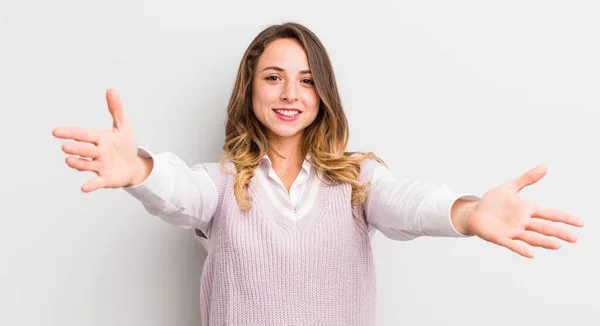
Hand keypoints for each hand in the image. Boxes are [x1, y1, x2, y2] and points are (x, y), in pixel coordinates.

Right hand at [52, 89, 147, 191]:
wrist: (133, 166)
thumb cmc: (125, 146)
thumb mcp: (123, 127)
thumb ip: (116, 110)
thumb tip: (111, 90)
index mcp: (99, 139)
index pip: (83, 135)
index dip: (71, 133)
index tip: (56, 132)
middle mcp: (96, 153)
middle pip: (85, 150)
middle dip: (76, 148)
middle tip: (65, 147)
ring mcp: (100, 166)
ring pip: (87, 165)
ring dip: (78, 163)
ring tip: (68, 161)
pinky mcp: (106, 179)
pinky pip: (97, 182)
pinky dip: (91, 185)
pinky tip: (84, 188)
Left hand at [461, 165, 583, 257]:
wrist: (474, 212)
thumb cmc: (493, 201)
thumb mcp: (510, 187)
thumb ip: (527, 179)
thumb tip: (544, 167)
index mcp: (527, 210)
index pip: (550, 214)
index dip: (565, 218)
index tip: (581, 223)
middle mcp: (523, 223)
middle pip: (545, 228)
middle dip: (559, 233)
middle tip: (575, 238)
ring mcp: (513, 231)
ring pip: (532, 237)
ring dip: (545, 242)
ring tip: (558, 245)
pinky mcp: (501, 238)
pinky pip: (513, 245)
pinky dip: (521, 249)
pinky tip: (530, 254)